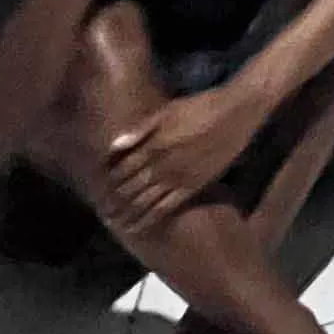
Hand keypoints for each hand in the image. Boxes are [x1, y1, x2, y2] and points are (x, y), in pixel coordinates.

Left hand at [107, 84, 265, 224]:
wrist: (235, 114)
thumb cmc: (200, 107)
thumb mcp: (167, 112)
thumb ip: (140, 130)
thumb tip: (114, 146)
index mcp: (153, 145)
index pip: (122, 169)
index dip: (109, 182)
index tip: (98, 191)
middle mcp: (162, 166)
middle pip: (131, 189)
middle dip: (115, 202)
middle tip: (103, 214)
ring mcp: (178, 178)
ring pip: (146, 203)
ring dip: (129, 215)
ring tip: (116, 225)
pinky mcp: (194, 187)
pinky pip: (168, 207)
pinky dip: (151, 218)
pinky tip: (141, 226)